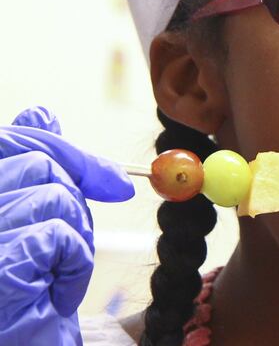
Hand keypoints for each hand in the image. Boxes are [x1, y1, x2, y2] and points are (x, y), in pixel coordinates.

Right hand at [0, 107, 134, 345]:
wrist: (24, 345)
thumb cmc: (25, 286)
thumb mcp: (31, 219)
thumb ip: (31, 166)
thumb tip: (44, 113)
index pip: (11, 138)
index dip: (65, 151)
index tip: (110, 178)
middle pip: (39, 164)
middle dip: (73, 199)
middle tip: (65, 242)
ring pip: (55, 196)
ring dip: (75, 237)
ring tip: (53, 272)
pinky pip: (58, 234)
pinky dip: (74, 263)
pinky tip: (54, 291)